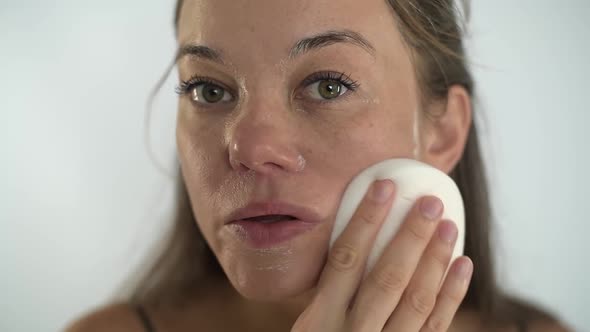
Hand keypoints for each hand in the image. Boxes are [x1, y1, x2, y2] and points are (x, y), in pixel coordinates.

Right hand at [292, 179, 472, 331]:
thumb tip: (354, 241)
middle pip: (387, 278)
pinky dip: (452, 295)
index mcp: (320, 322)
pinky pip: (436, 327)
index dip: (365, 221)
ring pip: (416, 301)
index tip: (384, 187)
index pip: (345, 261)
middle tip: (430, 203)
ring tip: (449, 226)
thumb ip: (328, 295)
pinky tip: (462, 265)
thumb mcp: (308, 328)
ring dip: (435, 260)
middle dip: (411, 237)